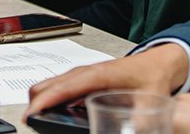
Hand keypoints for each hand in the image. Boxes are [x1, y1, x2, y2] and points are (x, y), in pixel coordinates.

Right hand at [25, 44, 187, 115]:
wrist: (157, 62)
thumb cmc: (150, 74)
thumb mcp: (149, 98)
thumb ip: (141, 118)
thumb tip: (135, 131)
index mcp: (97, 74)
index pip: (63, 88)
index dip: (44, 101)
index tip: (32, 115)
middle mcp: (85, 72)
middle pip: (46, 85)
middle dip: (34, 103)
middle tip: (33, 123)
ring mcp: (81, 75)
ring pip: (49, 86)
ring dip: (41, 102)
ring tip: (40, 121)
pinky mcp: (83, 81)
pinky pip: (58, 89)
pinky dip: (50, 101)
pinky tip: (56, 115)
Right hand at [172, 86, 189, 133]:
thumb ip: (181, 132)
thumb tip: (179, 130)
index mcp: (175, 120)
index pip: (163, 126)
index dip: (169, 130)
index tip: (175, 131)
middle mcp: (180, 102)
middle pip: (171, 115)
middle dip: (177, 124)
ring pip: (183, 106)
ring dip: (188, 115)